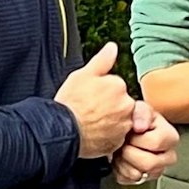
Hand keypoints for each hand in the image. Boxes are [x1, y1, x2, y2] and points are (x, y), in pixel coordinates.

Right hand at [55, 43, 135, 158]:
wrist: (62, 130)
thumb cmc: (70, 103)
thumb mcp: (82, 75)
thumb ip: (101, 61)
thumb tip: (112, 47)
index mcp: (118, 85)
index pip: (115, 87)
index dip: (101, 92)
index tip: (89, 98)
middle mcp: (126, 104)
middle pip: (121, 103)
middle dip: (109, 107)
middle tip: (89, 111)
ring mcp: (124, 124)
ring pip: (120, 120)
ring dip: (110, 121)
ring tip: (91, 123)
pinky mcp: (120, 141)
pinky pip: (117, 137)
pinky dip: (108, 135)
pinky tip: (95, 133)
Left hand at [111, 103, 177, 185]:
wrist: (125, 132)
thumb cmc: (134, 121)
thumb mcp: (138, 109)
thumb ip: (141, 112)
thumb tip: (140, 126)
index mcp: (170, 138)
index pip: (156, 143)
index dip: (139, 139)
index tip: (132, 132)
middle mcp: (168, 156)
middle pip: (149, 164)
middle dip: (129, 153)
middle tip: (125, 143)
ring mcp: (157, 169)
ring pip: (138, 174)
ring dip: (123, 162)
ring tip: (122, 151)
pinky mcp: (144, 179)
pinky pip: (128, 180)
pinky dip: (119, 171)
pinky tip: (121, 159)